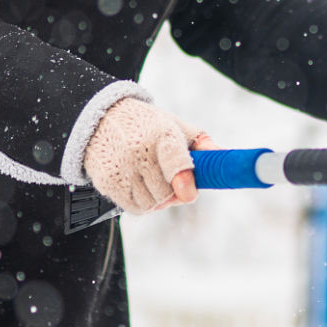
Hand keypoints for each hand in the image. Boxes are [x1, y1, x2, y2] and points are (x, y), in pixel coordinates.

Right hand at [82, 97, 219, 212]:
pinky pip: (133, 208)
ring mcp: (121, 168)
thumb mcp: (175, 126)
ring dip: (156, 200)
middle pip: (166, 193)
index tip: (189, 194)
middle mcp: (139, 151)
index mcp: (162, 134)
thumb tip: (224, 157)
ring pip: (150, 204)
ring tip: (151, 180)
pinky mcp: (107, 182)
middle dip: (173, 192)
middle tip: (171, 181)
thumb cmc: (147, 125)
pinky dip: (141, 204)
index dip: (183, 181)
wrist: (102, 118)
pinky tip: (138, 186)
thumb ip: (202, 143)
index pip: (175, 162)